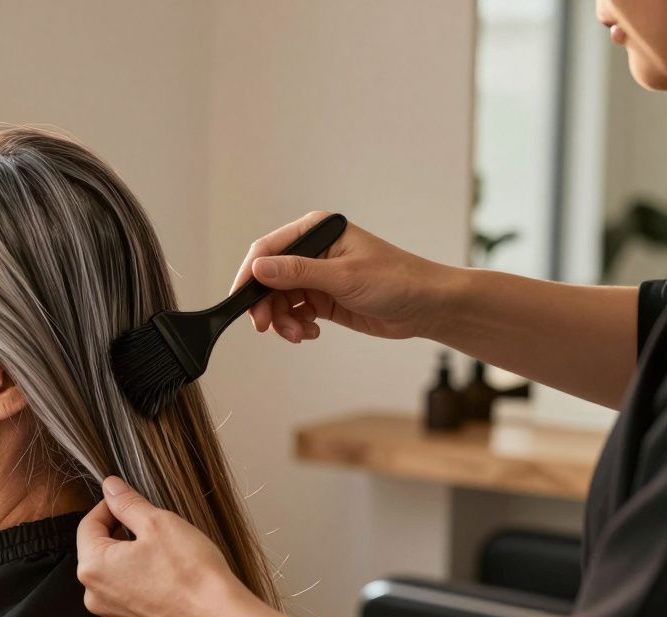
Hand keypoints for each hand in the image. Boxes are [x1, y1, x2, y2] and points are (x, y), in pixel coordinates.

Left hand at [76, 476, 263, 616]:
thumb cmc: (190, 570)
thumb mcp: (157, 522)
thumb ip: (126, 502)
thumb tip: (110, 487)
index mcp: (93, 568)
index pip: (88, 526)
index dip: (108, 507)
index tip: (127, 500)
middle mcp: (95, 598)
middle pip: (99, 553)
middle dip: (119, 535)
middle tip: (149, 526)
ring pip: (115, 577)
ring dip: (131, 560)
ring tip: (161, 553)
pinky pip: (130, 599)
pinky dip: (142, 585)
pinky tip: (166, 578)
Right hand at [230, 211, 459, 342]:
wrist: (427, 306)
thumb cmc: (397, 280)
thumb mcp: (344, 276)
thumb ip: (298, 273)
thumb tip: (259, 269)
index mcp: (317, 233)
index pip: (268, 249)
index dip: (249, 275)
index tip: (239, 299)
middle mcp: (312, 252)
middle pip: (269, 278)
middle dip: (266, 305)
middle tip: (266, 327)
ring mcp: (317, 276)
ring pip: (279, 299)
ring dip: (282, 320)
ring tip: (297, 334)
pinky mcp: (322, 298)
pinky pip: (294, 313)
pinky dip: (296, 326)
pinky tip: (310, 333)